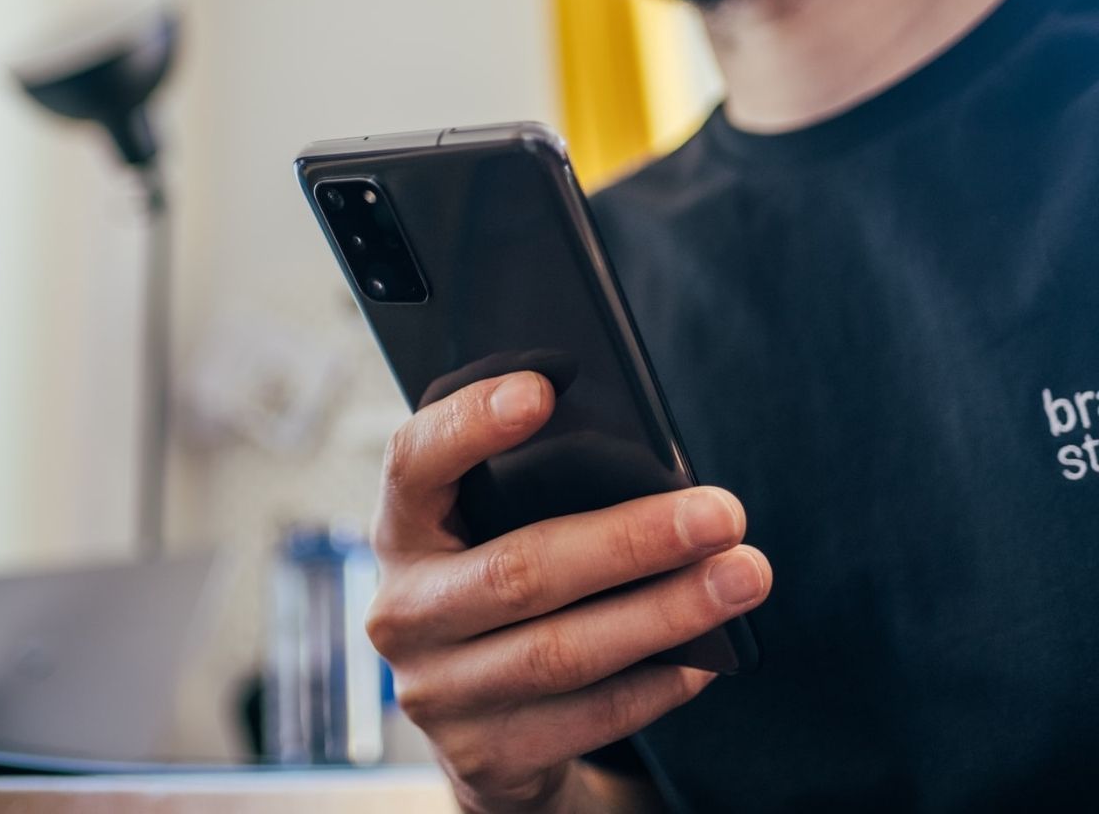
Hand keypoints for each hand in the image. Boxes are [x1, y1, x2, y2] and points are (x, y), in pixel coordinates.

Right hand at [366, 371, 771, 813]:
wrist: (476, 724)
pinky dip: (656, 684)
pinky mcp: (482, 753)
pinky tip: (706, 656)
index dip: (469, 424)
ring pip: (561, 652)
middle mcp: (402, 611)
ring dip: (665, 613)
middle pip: (517, 571)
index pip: (413, 463)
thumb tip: (654, 467)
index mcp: (401, 530)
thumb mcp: (491, 533)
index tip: (542, 389)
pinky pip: (586, 716)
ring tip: (741, 577)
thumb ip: (535, 494)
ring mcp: (435, 690)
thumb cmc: (503, 589)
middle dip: (630, 540)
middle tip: (721, 514)